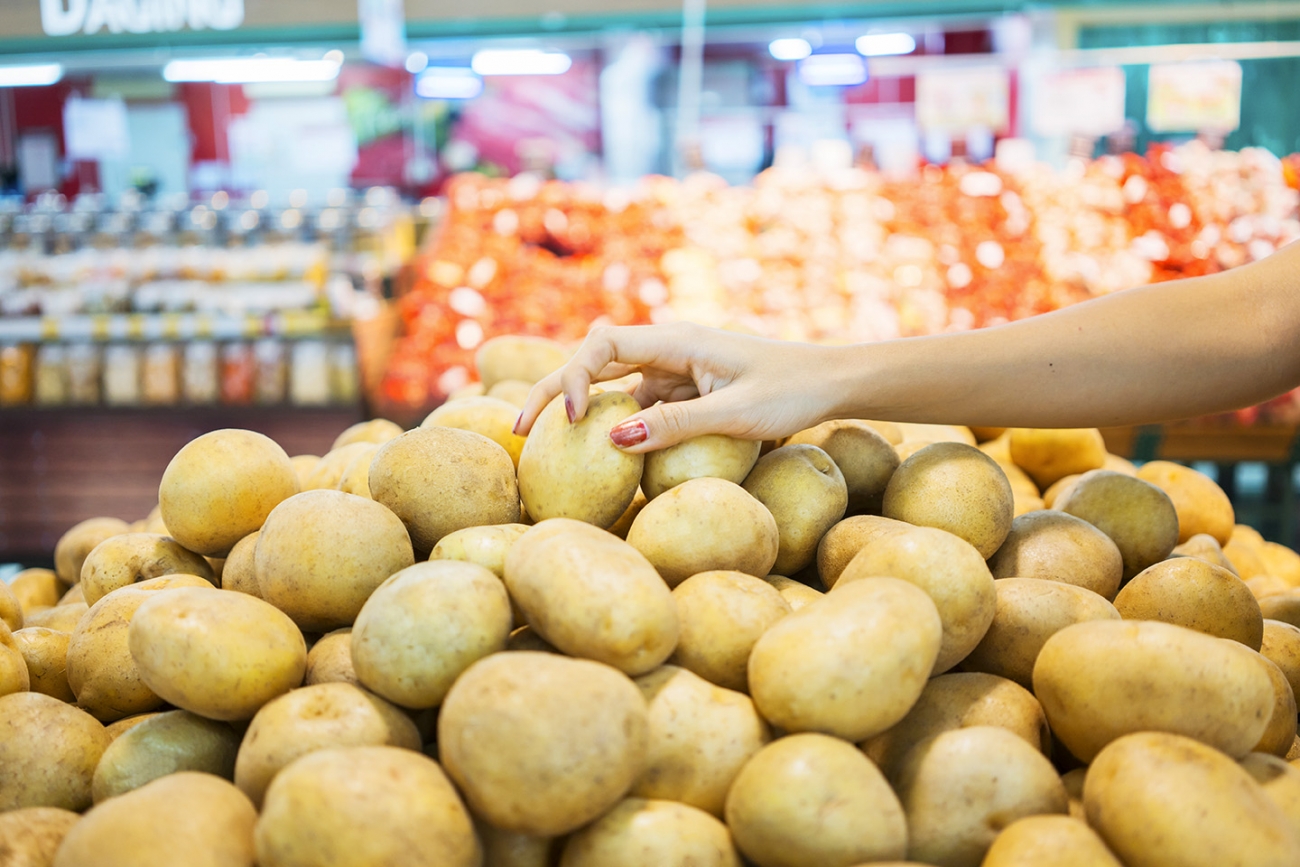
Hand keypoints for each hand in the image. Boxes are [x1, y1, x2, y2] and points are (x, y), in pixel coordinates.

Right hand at [514, 323, 844, 452]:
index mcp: (677, 340)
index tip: (573, 423)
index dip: (573, 378)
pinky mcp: (684, 392)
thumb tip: (612, 442)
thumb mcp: (737, 415)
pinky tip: (599, 455)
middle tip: (515, 429)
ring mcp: (674, 371)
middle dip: (552, 390)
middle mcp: (668, 349)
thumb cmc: (795, 391)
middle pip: (593, 361)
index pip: (602, 345)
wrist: (834, 382)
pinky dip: (615, 426)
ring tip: (540, 446)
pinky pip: (638, 406)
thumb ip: (676, 426)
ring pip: (611, 386)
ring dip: (578, 409)